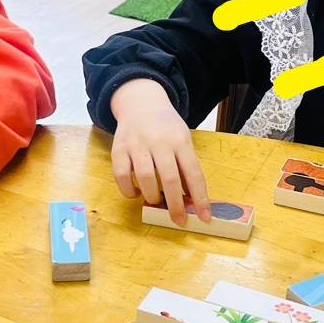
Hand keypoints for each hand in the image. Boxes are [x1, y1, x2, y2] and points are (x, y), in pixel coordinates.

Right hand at [109, 78, 210, 225]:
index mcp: (181, 141)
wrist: (141, 102)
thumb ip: (186, 166)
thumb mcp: (182, 140)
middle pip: (170, 178)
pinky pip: (122, 175)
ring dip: (151, 196)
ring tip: (155, 201)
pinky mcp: (119, 149)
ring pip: (146, 177)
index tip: (204, 217)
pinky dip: (129, 190)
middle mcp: (159, 142)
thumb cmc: (166, 127)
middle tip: (178, 220)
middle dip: (176, 205)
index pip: (194, 173)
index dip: (200, 198)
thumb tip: (191, 198)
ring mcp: (137, 144)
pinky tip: (136, 193)